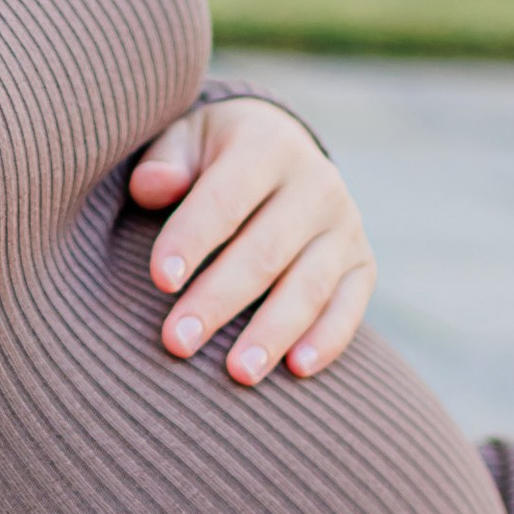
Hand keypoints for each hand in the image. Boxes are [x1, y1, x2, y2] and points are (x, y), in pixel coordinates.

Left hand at [129, 97, 376, 385]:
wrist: (280, 151)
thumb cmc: (213, 157)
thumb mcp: (186, 140)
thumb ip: (167, 162)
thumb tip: (152, 186)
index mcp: (267, 146)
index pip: (227, 197)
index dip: (193, 238)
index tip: (161, 280)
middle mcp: (316, 184)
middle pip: (265, 251)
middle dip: (219, 300)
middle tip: (177, 342)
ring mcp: (344, 226)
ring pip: (309, 286)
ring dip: (272, 332)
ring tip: (238, 373)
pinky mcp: (361, 263)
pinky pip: (350, 306)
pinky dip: (328, 338)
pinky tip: (297, 369)